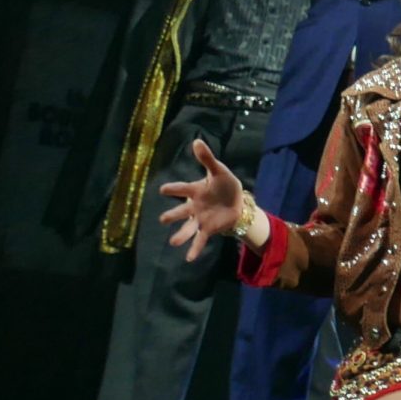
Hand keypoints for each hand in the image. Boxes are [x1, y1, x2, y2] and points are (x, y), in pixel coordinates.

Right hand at [157, 139, 251, 261]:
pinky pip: (199, 240)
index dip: (174, 189)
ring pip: (187, 228)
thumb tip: (196, 141)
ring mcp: (199, 219)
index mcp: (196, 190)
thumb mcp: (219, 170)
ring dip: (181, 235)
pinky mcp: (208, 229)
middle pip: (181, 211)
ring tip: (173, 242)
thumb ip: (207, 159)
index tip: (163, 190)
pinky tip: (188, 258)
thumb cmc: (224, 184)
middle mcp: (194, 206)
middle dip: (173, 215)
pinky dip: (194, 249)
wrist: (236, 201)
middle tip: (163, 219)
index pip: (183, 189)